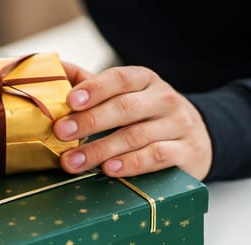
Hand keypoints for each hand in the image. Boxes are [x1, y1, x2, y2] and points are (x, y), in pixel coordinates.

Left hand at [55, 63, 212, 180]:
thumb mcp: (126, 96)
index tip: (70, 101)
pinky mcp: (186, 152)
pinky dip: (131, 164)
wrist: (197, 140)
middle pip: (125, 107)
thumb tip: (53, 69)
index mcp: (145, 81)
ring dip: (100, 149)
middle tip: (61, 133)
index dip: (94, 88)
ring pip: (136, 136)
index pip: (120, 79)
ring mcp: (178, 125)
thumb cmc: (148, 117)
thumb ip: (91, 85)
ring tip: (74, 162)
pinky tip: (109, 169)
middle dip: (90, 121)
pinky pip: (156, 156)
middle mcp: (164, 99)